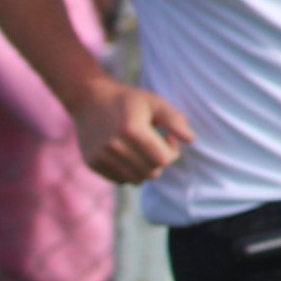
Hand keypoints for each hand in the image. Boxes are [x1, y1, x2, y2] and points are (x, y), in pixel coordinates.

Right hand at [68, 77, 194, 184]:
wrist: (89, 99)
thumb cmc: (128, 101)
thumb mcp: (155, 103)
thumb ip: (175, 120)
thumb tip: (191, 140)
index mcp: (132, 130)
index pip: (163, 160)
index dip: (172, 152)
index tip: (168, 138)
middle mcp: (115, 146)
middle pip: (151, 172)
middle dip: (158, 161)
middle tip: (155, 144)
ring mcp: (101, 156)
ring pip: (136, 180)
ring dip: (144, 168)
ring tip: (141, 150)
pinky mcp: (93, 163)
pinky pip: (121, 180)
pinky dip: (128, 171)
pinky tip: (126, 154)